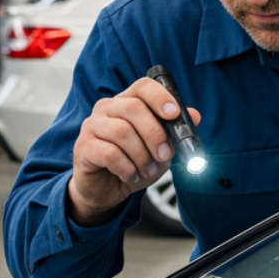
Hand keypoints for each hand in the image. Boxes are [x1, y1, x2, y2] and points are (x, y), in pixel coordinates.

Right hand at [66, 76, 200, 225]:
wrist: (105, 191)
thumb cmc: (132, 164)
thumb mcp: (160, 149)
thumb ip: (174, 132)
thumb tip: (195, 115)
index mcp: (127, 102)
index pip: (143, 86)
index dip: (160, 97)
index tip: (174, 114)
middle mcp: (107, 108)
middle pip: (134, 108)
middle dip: (155, 135)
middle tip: (164, 156)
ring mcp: (92, 126)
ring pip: (122, 132)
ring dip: (142, 156)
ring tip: (146, 170)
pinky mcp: (83, 147)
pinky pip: (110, 153)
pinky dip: (127, 168)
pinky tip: (130, 175)